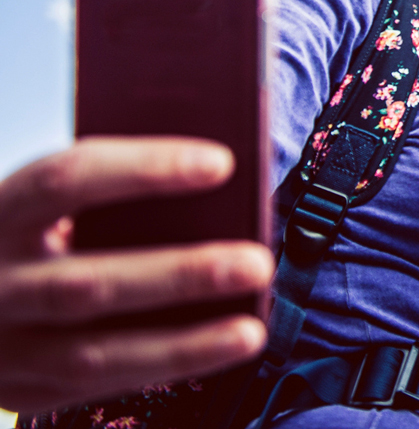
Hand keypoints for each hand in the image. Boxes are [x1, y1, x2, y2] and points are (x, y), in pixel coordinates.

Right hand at [0, 137, 273, 413]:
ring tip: (250, 330)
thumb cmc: (38, 233)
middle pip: (87, 282)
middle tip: (257, 262)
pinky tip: (220, 350)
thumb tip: (219, 181)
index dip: (144, 170)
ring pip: (93, 354)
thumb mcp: (54, 204)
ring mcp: (3, 344)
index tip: (223, 163)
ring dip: (182, 344)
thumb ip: (114, 193)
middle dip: (179, 274)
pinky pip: (100, 385)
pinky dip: (166, 367)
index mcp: (1, 211)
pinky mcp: (22, 390)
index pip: (66, 180)